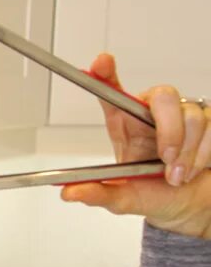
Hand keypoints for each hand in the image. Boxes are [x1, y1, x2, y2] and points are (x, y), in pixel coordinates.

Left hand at [60, 53, 210, 239]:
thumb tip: (69, 193)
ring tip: (175, 175)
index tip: (100, 63)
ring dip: (186, 152)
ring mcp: (182, 115)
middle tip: (166, 158)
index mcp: (124, 125)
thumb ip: (98, 194)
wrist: (185, 203)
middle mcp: (152, 114)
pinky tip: (191, 169)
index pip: (112, 92)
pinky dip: (202, 155)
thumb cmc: (151, 193)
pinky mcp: (208, 122)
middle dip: (169, 129)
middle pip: (164, 96)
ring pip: (192, 116)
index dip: (106, 74)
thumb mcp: (121, 198)